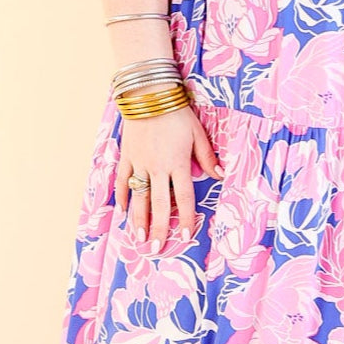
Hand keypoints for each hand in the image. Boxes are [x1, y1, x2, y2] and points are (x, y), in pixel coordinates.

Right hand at [118, 99, 224, 249]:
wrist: (148, 95)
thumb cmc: (177, 113)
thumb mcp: (198, 133)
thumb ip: (207, 157)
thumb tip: (221, 175)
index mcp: (178, 164)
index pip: (184, 198)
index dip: (186, 219)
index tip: (186, 236)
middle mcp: (158, 168)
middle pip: (160, 205)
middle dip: (159, 228)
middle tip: (157, 248)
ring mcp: (140, 163)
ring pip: (139, 197)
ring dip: (139, 219)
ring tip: (139, 238)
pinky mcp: (127, 156)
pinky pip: (122, 180)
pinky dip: (122, 195)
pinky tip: (121, 210)